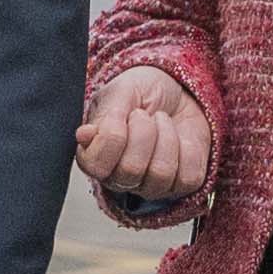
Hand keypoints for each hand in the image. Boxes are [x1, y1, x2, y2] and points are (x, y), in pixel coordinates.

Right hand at [74, 68, 215, 225]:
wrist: (177, 88)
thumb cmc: (142, 92)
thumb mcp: (120, 92)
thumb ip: (104, 115)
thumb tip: (83, 136)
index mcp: (94, 156)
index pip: (96, 165)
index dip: (113, 136)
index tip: (121, 114)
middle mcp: (119, 177)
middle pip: (131, 170)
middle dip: (144, 133)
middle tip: (144, 115)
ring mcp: (150, 185)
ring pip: (160, 175)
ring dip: (167, 138)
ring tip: (162, 122)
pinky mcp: (181, 185)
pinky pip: (188, 178)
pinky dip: (189, 149)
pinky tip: (182, 138)